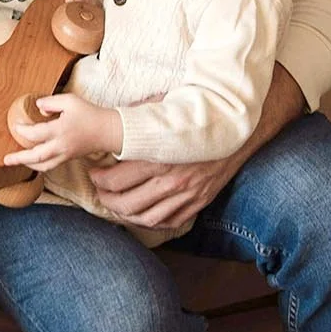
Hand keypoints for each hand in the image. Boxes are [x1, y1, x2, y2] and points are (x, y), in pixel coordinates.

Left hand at [2, 94, 121, 170]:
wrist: (109, 130)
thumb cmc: (90, 114)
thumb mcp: (70, 100)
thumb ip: (51, 102)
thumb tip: (37, 107)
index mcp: (61, 130)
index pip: (36, 133)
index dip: (23, 130)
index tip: (16, 126)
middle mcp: (62, 146)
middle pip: (37, 157)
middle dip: (20, 159)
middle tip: (6, 160)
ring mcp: (66, 154)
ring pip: (44, 166)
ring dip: (29, 165)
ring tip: (17, 162)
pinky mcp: (69, 158)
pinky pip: (52, 166)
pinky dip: (40, 165)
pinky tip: (33, 161)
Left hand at [90, 64, 304, 229]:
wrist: (236, 128)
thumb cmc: (196, 114)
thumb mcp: (164, 109)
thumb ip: (137, 117)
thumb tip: (109, 120)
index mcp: (159, 156)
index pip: (116, 180)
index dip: (98, 179)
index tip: (93, 171)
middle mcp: (173, 180)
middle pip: (126, 203)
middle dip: (106, 199)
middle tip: (99, 190)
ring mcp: (187, 195)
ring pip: (145, 218)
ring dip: (124, 214)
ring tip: (114, 203)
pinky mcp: (199, 203)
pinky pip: (169, 222)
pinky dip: (150, 222)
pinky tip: (140, 213)